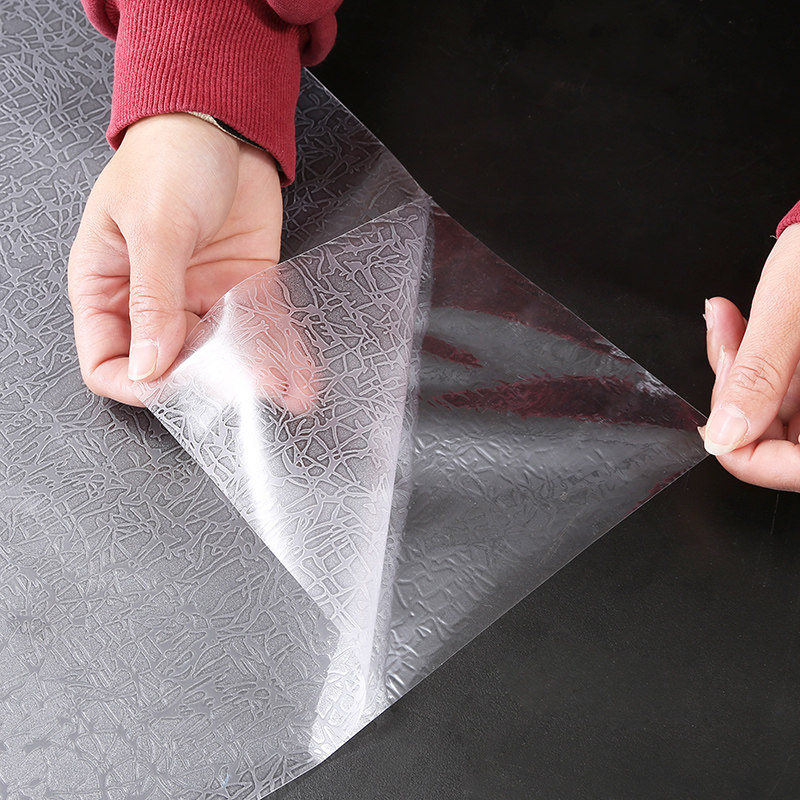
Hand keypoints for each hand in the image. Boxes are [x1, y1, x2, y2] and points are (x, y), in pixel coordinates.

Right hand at [68, 112, 314, 411]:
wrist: (222, 121)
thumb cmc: (168, 157)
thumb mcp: (154, 228)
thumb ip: (153, 299)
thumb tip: (149, 365)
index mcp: (107, 287)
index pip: (108, 361)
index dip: (136, 383)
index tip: (172, 390)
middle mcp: (154, 301)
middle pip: (172, 364)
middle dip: (206, 383)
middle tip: (238, 391)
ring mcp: (201, 297)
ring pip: (222, 354)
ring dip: (251, 374)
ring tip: (279, 388)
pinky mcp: (243, 288)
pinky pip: (260, 330)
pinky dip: (280, 354)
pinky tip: (299, 377)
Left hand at [701, 224, 799, 488]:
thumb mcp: (793, 308)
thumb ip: (760, 374)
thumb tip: (725, 435)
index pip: (798, 469)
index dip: (751, 458)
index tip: (714, 428)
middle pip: (783, 441)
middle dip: (737, 399)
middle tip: (727, 350)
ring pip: (775, 413)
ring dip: (739, 371)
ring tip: (730, 322)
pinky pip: (782, 387)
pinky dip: (753, 358)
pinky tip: (740, 323)